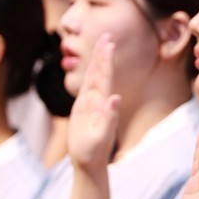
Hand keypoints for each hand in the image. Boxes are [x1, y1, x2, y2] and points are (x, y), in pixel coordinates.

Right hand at [66, 35, 118, 171]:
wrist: (89, 163)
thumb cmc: (94, 153)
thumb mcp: (101, 137)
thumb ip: (109, 118)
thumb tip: (115, 98)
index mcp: (103, 104)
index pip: (104, 77)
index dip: (106, 60)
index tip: (108, 43)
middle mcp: (98, 101)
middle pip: (100, 72)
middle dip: (103, 54)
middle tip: (107, 35)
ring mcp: (91, 104)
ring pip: (93, 77)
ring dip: (97, 61)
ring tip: (102, 44)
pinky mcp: (83, 108)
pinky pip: (85, 87)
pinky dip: (88, 74)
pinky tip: (92, 66)